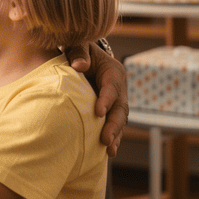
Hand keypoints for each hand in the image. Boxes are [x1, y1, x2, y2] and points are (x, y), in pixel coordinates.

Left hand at [66, 41, 128, 156]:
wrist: (81, 56)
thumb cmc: (78, 51)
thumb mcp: (78, 46)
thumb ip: (78, 53)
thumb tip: (78, 66)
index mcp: (113, 71)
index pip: (111, 87)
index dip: (106, 99)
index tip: (97, 112)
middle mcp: (118, 88)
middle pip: (120, 108)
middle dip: (114, 124)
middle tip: (105, 139)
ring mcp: (116, 101)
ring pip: (119, 120)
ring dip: (115, 135)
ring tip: (108, 150)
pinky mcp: (110, 110)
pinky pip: (114, 125)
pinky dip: (112, 138)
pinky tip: (107, 152)